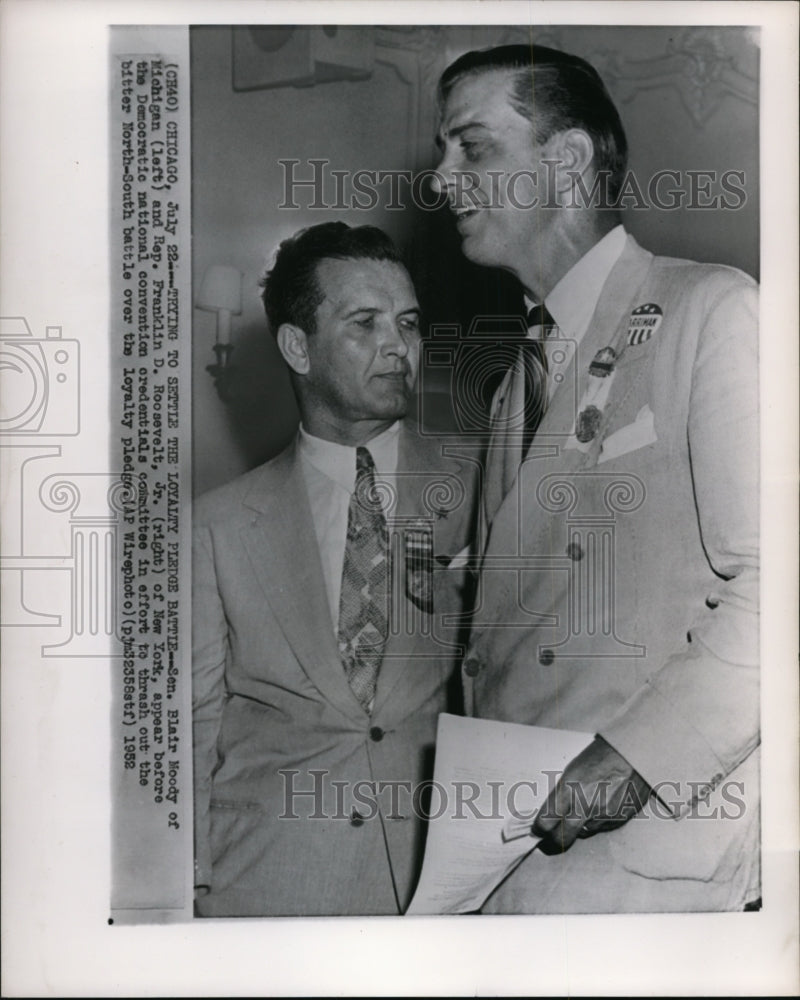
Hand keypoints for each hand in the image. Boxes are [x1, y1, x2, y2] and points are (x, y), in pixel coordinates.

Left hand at [531, 736, 650, 853]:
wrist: (634, 754)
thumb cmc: (600, 756)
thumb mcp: (573, 769)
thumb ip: (562, 792)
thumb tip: (551, 812)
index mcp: (569, 789)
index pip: (545, 822)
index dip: (539, 828)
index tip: (538, 829)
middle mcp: (585, 806)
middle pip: (561, 838)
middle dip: (553, 841)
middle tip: (550, 839)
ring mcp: (603, 816)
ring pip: (583, 833)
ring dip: (579, 827)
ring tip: (584, 810)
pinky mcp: (619, 820)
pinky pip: (602, 828)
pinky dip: (597, 822)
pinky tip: (601, 806)